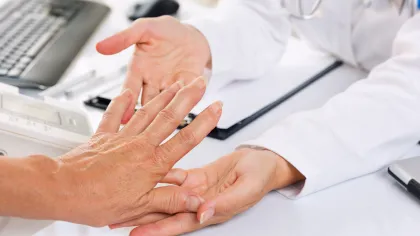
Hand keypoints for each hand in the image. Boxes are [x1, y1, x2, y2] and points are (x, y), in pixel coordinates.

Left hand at [53, 76, 221, 226]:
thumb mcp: (141, 206)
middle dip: (187, 98)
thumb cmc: (98, 199)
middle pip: (169, 117)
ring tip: (175, 84)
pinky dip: (121, 102)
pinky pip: (114, 115)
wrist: (64, 189)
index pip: (186, 139)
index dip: (204, 123)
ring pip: (147, 111)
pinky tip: (127, 92)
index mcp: (152, 163)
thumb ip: (171, 200)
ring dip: (163, 96)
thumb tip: (196, 201)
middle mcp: (140, 145)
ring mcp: (121, 137)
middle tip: (198, 82)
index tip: (216, 109)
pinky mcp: (103, 135)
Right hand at [96, 16, 210, 121]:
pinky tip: (187, 103)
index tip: (124, 118)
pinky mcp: (188, 85)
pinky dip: (188, 98)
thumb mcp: (143, 29)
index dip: (127, 103)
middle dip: (147, 113)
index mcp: (139, 70)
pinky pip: (187, 95)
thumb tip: (100, 46)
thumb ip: (124, 38)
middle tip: (148, 124)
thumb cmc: (166, 31)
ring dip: (167, 108)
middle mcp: (153, 82)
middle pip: (148, 102)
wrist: (192, 34)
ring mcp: (170, 86)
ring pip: (167, 102)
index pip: (130, 89)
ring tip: (167, 115)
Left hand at [112, 148, 304, 234]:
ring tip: (122, 200)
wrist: (264, 163)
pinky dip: (158, 177)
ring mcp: (195, 190)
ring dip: (144, 198)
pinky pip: (173, 177)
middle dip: (140, 216)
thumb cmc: (260, 177)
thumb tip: (203, 214)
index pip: (178, 223)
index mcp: (210, 211)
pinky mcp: (195, 177)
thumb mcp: (246, 191)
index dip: (157, 230)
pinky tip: (143, 175)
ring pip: (165, 195)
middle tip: (115, 219)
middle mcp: (198, 203)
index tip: (136, 234)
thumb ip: (224, 203)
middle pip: (165, 212)